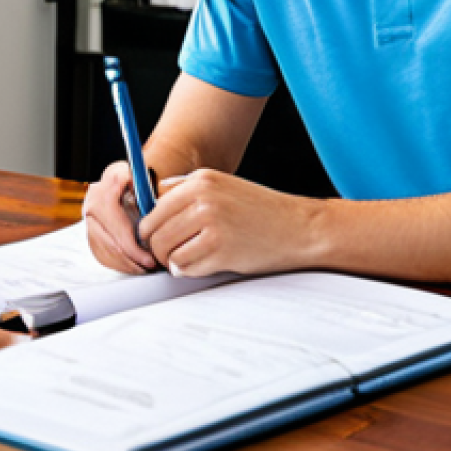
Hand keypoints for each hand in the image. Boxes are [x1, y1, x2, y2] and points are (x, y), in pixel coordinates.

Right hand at [83, 160, 157, 273]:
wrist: (119, 177)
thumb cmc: (135, 178)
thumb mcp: (140, 176)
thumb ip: (144, 188)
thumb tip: (152, 204)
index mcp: (102, 195)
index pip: (118, 231)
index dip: (135, 249)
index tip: (151, 259)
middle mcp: (91, 210)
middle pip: (111, 246)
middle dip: (133, 261)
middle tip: (151, 267)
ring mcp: (88, 224)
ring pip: (105, 254)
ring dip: (127, 265)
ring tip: (145, 269)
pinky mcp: (90, 234)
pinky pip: (102, 255)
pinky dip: (118, 264)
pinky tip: (133, 267)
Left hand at [138, 169, 315, 278]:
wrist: (298, 228)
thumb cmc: (263, 212)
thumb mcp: (224, 189)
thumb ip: (190, 195)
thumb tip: (152, 210)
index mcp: (201, 179)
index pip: (153, 206)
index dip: (152, 227)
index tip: (160, 237)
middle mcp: (203, 197)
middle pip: (153, 231)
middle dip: (159, 248)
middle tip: (173, 254)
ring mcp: (210, 222)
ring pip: (165, 251)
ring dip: (174, 261)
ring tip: (195, 257)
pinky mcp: (218, 248)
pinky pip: (183, 267)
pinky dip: (191, 271)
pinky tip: (211, 262)